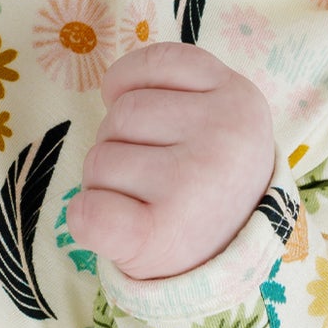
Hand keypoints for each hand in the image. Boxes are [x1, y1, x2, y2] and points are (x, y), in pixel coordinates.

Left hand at [66, 41, 276, 282]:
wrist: (231, 264)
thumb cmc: (207, 183)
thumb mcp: (216, 118)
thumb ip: (177, 87)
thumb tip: (110, 88)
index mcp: (240, 98)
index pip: (156, 63)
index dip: (135, 88)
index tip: (154, 123)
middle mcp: (224, 135)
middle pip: (122, 112)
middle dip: (121, 143)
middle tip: (157, 177)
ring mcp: (193, 183)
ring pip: (100, 157)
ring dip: (106, 182)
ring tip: (147, 203)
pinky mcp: (160, 233)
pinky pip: (87, 212)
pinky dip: (86, 219)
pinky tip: (117, 228)